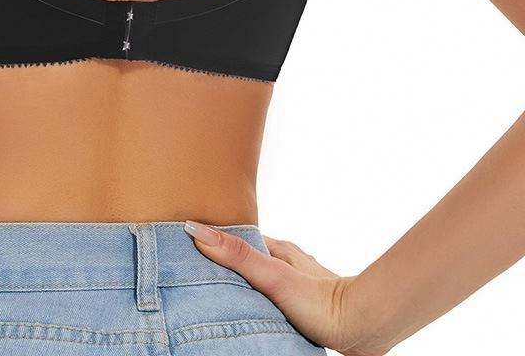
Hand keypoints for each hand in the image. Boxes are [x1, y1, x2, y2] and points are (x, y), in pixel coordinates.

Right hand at [184, 221, 382, 355]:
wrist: (363, 326)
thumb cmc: (320, 301)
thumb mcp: (272, 276)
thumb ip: (237, 255)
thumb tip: (197, 230)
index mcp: (279, 249)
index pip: (238, 241)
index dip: (216, 244)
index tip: (192, 249)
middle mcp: (288, 262)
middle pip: (250, 261)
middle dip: (230, 268)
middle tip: (204, 278)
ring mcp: (299, 284)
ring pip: (264, 281)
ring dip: (247, 288)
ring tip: (225, 299)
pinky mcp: (307, 306)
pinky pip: (276, 300)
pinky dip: (263, 303)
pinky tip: (257, 315)